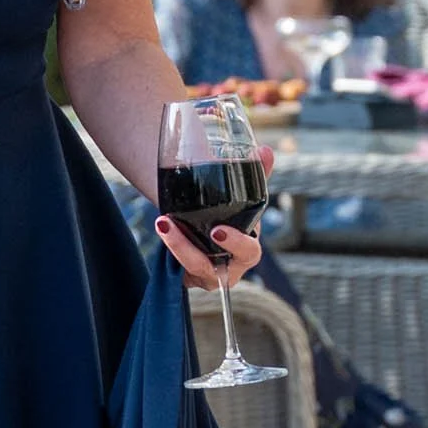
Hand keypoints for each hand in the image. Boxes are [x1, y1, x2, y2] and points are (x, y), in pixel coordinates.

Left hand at [154, 146, 274, 289]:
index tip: (218, 230)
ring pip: (189, 267)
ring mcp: (204, 275)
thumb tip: (265, 151)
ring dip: (174, 244)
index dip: (236, 244)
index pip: (248, 252)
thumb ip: (255, 175)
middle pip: (211, 268)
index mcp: (247, 251)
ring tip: (161, 221)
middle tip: (171, 226)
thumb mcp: (242, 198)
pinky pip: (175, 268)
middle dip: (189, 250)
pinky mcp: (185, 276)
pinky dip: (168, 247)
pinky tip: (161, 225)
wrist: (208, 229)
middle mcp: (227, 268)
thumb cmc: (231, 216)